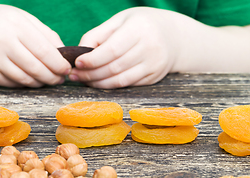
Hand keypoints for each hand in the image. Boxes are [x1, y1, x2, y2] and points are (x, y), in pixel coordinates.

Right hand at [0, 4, 70, 86]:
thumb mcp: (22, 19)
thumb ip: (45, 34)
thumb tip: (64, 54)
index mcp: (15, 25)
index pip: (44, 50)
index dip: (58, 64)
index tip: (66, 69)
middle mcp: (2, 42)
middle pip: (36, 68)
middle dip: (52, 77)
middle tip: (59, 79)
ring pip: (24, 79)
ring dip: (40, 83)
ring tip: (47, 80)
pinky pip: (12, 84)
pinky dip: (25, 84)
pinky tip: (30, 80)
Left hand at [68, 7, 184, 88]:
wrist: (174, 36)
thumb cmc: (141, 25)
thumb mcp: (121, 20)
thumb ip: (98, 34)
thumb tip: (79, 52)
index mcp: (140, 29)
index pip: (112, 50)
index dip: (92, 60)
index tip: (77, 63)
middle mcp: (150, 48)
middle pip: (114, 67)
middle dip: (91, 74)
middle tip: (75, 75)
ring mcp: (154, 65)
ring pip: (120, 80)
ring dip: (98, 83)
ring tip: (84, 80)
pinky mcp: (154, 78)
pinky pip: (128, 85)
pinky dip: (110, 86)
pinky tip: (99, 83)